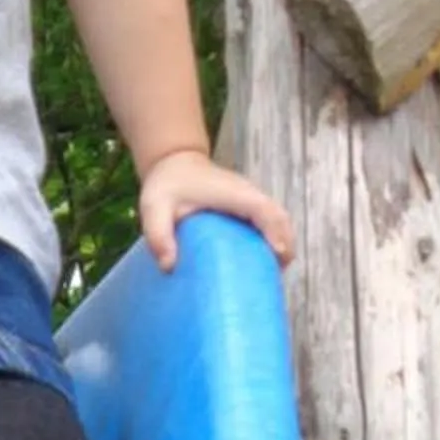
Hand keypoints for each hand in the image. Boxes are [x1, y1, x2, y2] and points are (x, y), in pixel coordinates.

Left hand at [136, 149, 295, 273]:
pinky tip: (264, 264)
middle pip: (280, 218)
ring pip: (279, 221)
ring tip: (271, 275)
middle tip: (274, 277)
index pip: (263, 210)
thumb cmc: (166, 185)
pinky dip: (274, 241)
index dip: (275, 231)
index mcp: (233, 193)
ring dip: (282, 245)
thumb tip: (169, 267)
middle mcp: (248, 194)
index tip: (278, 256)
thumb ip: (158, 234)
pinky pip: (271, 223)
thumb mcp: (154, 207)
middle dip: (285, 246)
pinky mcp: (249, 207)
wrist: (174, 163)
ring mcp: (251, 199)